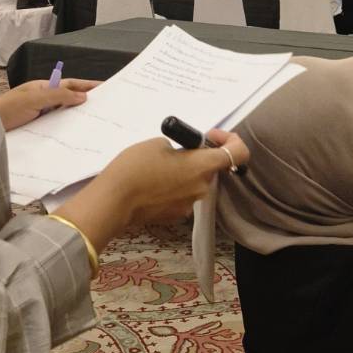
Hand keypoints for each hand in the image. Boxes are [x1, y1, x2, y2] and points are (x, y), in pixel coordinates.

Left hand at [0, 77, 98, 131]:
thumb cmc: (7, 110)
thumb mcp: (34, 99)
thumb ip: (58, 96)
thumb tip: (83, 97)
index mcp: (42, 88)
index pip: (69, 84)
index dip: (86, 85)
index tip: (104, 86)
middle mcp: (42, 100)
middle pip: (68, 99)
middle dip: (86, 101)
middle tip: (106, 106)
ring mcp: (40, 115)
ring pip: (64, 114)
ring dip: (78, 117)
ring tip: (95, 122)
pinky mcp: (37, 130)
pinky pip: (56, 127)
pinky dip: (67, 129)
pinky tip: (75, 135)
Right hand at [54, 131, 250, 251]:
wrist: (113, 200)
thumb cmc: (136, 166)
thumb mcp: (159, 143)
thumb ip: (180, 148)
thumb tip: (182, 155)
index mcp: (203, 167)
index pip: (239, 154)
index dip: (230, 140)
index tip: (210, 136)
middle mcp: (202, 188)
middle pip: (211, 168)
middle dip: (198, 157)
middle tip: (176, 149)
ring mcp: (189, 205)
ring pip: (194, 182)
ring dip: (184, 172)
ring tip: (158, 166)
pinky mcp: (174, 216)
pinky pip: (181, 195)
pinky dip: (173, 187)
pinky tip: (152, 183)